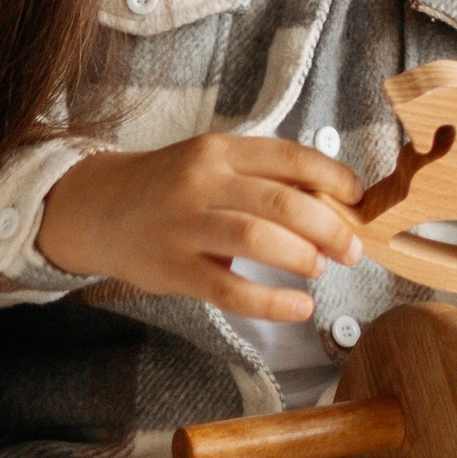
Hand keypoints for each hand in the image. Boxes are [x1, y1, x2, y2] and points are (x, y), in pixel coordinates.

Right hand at [36, 136, 364, 321]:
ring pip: (256, 240)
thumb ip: (260, 178)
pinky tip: (299, 307)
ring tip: (321, 269)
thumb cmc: (169, 187)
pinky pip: (230, 289)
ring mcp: (184, 226)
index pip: (290, 157)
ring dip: (301, 257)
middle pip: (280, 202)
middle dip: (328, 227)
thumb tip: (331, 204)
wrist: (97, 209)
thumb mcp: (211, 164)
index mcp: (220, 150)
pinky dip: (271, 301)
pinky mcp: (173, 269)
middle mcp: (202, 182)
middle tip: (351, 248)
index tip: (359, 198)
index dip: (333, 178)